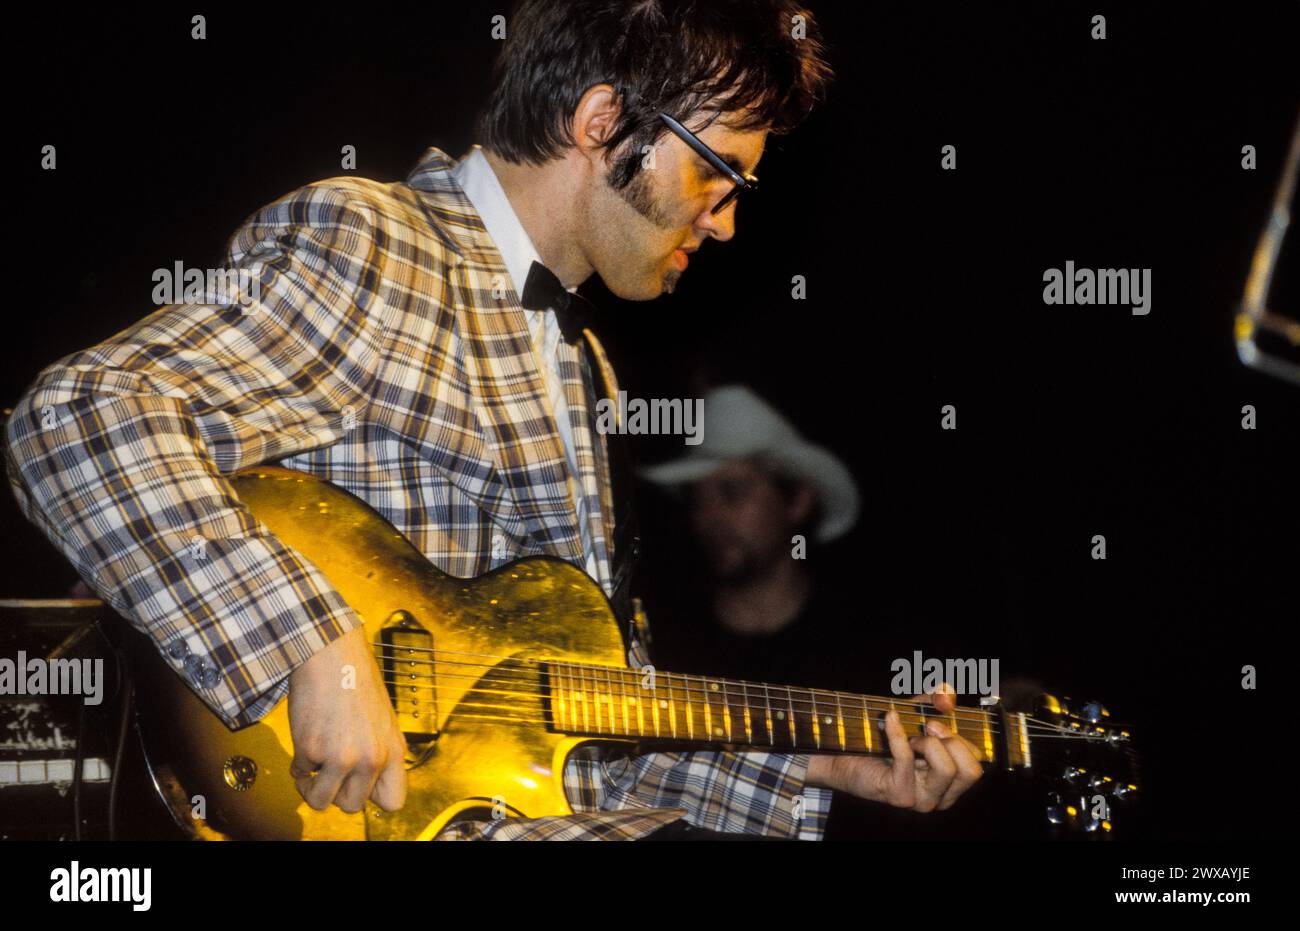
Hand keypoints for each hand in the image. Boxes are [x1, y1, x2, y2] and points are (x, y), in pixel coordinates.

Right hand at [286, 624, 407, 812]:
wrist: (331, 654)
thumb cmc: (356, 680)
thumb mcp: (383, 720)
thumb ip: (379, 752)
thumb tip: (366, 784)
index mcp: (393, 750)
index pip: (393, 801)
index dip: (372, 797)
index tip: (358, 788)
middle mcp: (371, 758)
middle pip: (352, 807)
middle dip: (337, 793)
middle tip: (330, 773)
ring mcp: (342, 757)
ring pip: (321, 802)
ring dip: (312, 788)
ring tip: (313, 767)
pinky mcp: (312, 749)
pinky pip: (300, 775)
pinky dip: (298, 765)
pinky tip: (306, 742)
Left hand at [807, 686, 981, 812]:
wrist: (845, 755)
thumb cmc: (885, 737)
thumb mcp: (916, 712)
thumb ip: (936, 699)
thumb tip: (946, 697)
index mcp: (951, 783)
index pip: (977, 763)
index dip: (962, 737)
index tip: (937, 722)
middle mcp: (942, 796)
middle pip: (970, 770)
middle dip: (951, 740)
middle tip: (927, 727)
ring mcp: (922, 800)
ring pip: (947, 768)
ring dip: (928, 742)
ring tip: (911, 736)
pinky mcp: (900, 795)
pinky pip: (907, 758)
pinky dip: (897, 732)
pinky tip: (888, 719)